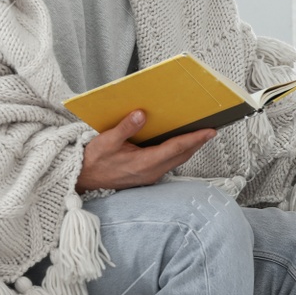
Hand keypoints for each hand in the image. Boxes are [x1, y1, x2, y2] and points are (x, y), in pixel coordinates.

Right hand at [75, 110, 215, 191]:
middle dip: (198, 143)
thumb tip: (141, 114)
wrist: (83, 180)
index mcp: (143, 163)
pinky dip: (178, 152)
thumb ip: (125, 128)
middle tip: (212, 129)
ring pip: (177, 160)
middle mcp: (151, 172)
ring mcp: (150, 175)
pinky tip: (180, 143)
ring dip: (190, 148)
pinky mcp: (147, 175)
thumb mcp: (106, 141)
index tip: (210, 131)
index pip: (175, 148)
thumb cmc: (94, 161)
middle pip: (181, 155)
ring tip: (201, 134)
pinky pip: (169, 162)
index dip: (194, 139)